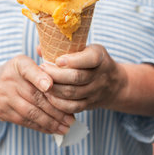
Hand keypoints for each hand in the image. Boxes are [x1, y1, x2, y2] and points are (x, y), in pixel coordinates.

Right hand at [0, 55, 74, 134]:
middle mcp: (9, 79)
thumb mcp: (27, 64)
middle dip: (55, 109)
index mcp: (18, 64)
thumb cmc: (17, 74)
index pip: (28, 70)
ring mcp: (4, 97)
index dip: (39, 78)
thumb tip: (67, 81)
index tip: (50, 86)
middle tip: (71, 119)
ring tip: (65, 127)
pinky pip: (24, 121)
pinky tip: (52, 130)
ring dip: (50, 122)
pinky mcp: (3, 112)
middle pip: (34, 96)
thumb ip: (44, 69)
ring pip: (30, 112)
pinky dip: (40, 127)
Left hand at [39, 45, 153, 117]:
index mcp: (100, 57)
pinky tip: (48, 96)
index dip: (73, 60)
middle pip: (77, 77)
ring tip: (41, 82)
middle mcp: (100, 75)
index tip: (57, 60)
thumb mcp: (85, 49)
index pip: (90, 59)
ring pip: (72, 93)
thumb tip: (40, 48)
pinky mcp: (90, 104)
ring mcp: (95, 91)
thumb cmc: (91, 61)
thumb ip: (64, 47)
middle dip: (56, 74)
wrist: (114, 84)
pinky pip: (72, 107)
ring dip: (54, 88)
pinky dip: (58, 103)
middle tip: (41, 69)